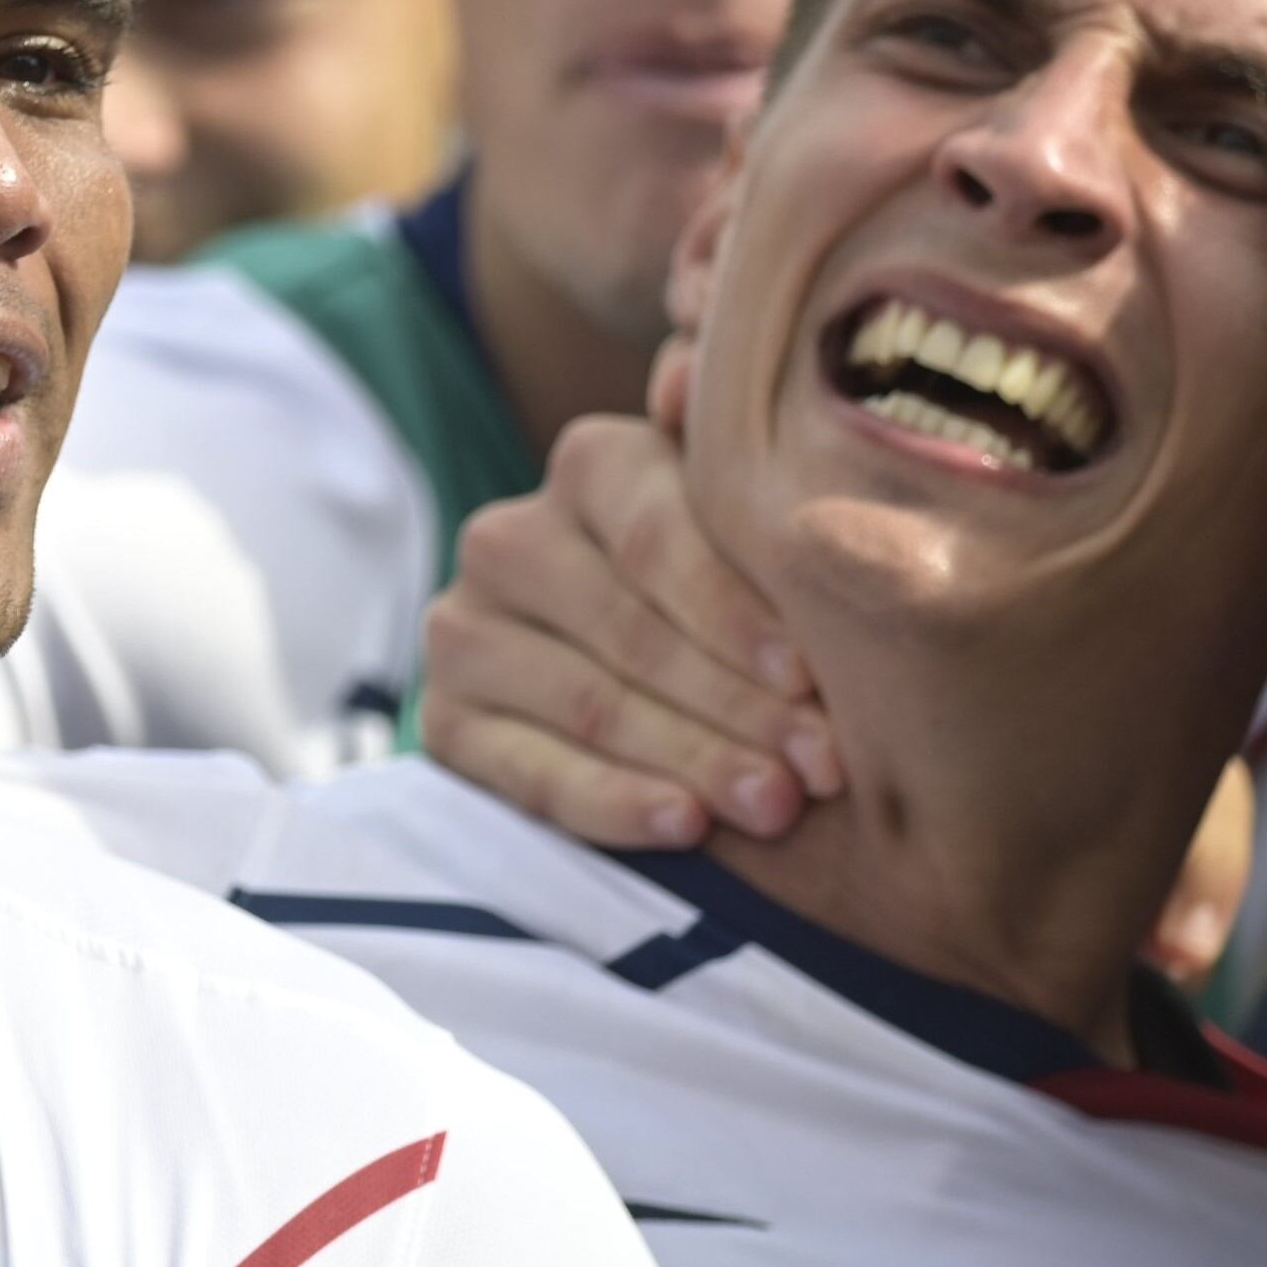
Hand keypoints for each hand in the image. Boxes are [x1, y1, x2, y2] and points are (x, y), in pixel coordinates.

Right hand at [414, 408, 840, 848]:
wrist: (674, 703)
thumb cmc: (747, 612)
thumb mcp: (760, 543)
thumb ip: (767, 498)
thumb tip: (768, 440)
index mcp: (593, 463)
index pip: (661, 539)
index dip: (740, 614)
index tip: (817, 682)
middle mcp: (509, 535)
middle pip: (629, 630)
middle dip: (737, 707)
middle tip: (823, 769)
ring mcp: (462, 629)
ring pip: (586, 701)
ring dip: (690, 759)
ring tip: (775, 806)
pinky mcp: (443, 720)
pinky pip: (526, 771)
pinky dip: (611, 804)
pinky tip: (682, 826)